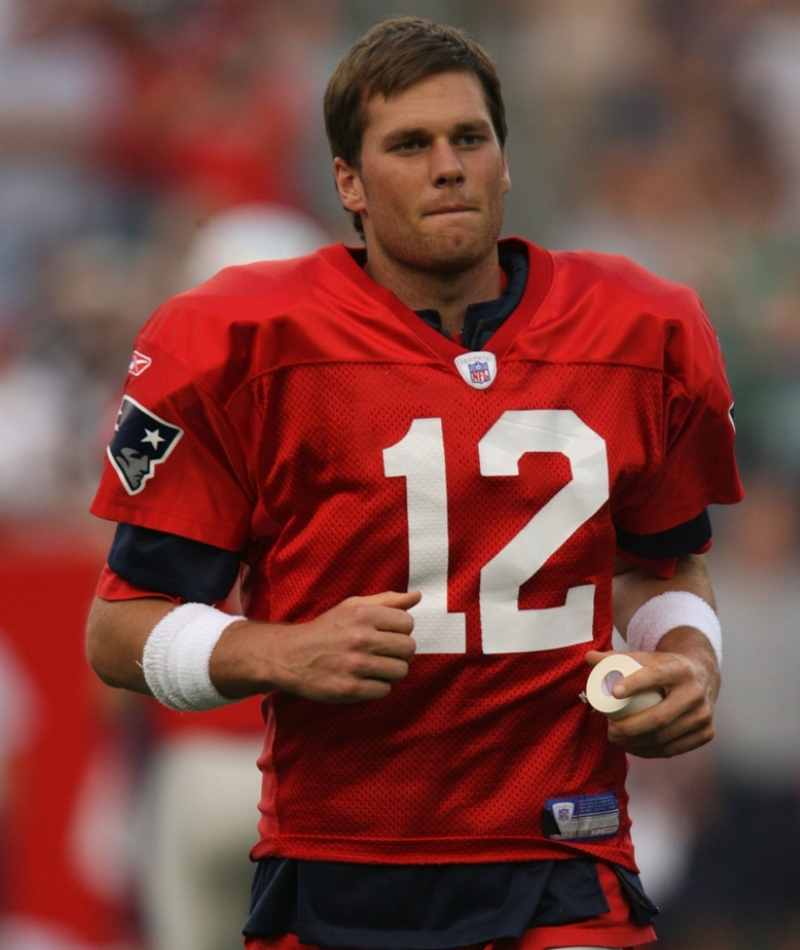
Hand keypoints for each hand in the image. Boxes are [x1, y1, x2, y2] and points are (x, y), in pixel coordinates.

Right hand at [214, 590, 419, 702]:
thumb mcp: (353, 606)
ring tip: (376, 666)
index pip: (408, 623)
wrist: (291, 655)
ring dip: (391, 671)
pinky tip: (365, 678)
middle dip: (400, 651)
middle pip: (409, 648)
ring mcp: (355, 665)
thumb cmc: (327, 629)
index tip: (387, 633)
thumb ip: (387, 600)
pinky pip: (385, 690)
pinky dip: (378, 686)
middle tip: (384, 652)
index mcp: (363, 614)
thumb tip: (417, 596)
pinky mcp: (350, 689)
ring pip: (400, 671)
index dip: (400, 630)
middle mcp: (360, 638)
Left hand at [586, 627, 719, 757]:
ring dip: (636, 743)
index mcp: (679, 669)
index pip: (655, 676)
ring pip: (664, 737)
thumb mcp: (647, 657)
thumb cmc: (666, 667)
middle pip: (659, 717)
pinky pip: (673, 749)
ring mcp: (703, 716)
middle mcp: (695, 693)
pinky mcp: (706, 734)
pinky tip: (633, 747)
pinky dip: (649, 752)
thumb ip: (617, 657)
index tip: (613, 693)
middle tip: (609, 729)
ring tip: (616, 739)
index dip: (634, 684)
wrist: (702, 675)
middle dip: (629, 728)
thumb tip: (589, 657)